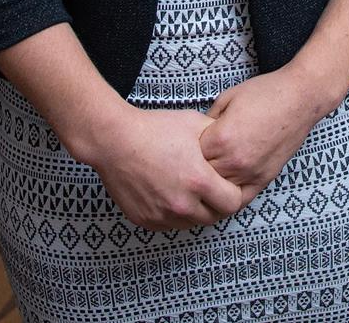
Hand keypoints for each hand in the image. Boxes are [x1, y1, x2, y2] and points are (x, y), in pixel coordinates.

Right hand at [85, 103, 248, 230]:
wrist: (114, 140)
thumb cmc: (154, 129)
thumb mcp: (194, 124)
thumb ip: (220, 138)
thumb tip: (234, 146)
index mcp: (198, 181)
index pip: (232, 203)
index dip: (234, 193)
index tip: (228, 184)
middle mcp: (182, 204)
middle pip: (214, 217)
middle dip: (217, 204)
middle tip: (212, 188)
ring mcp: (162, 215)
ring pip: (192, 223)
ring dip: (196, 211)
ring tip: (190, 190)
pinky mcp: (146, 220)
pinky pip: (170, 224)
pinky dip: (175, 214)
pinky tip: (171, 194)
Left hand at [201, 67, 329, 199]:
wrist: (300, 98)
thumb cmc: (265, 93)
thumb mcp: (226, 98)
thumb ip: (206, 120)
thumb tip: (194, 136)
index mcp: (220, 139)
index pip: (189, 156)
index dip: (186, 150)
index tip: (188, 145)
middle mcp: (234, 160)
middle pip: (201, 177)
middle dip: (196, 169)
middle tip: (195, 161)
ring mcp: (250, 173)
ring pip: (218, 192)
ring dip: (211, 185)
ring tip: (205, 177)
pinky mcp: (264, 179)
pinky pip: (240, 199)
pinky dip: (229, 197)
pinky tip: (223, 192)